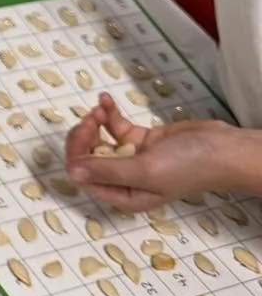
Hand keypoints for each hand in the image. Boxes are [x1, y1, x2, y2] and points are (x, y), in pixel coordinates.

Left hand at [65, 93, 244, 211]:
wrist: (222, 149)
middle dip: (85, 136)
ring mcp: (132, 159)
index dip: (78, 154)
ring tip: (101, 107)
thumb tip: (72, 173)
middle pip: (88, 158)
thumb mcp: (145, 171)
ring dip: (95, 122)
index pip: (85, 177)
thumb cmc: (187, 166)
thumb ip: (107, 171)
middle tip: (92, 117)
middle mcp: (124, 180)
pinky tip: (106, 99)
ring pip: (99, 140)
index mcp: (123, 196)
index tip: (86, 131)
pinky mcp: (141, 140)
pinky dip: (109, 114)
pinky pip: (116, 127)